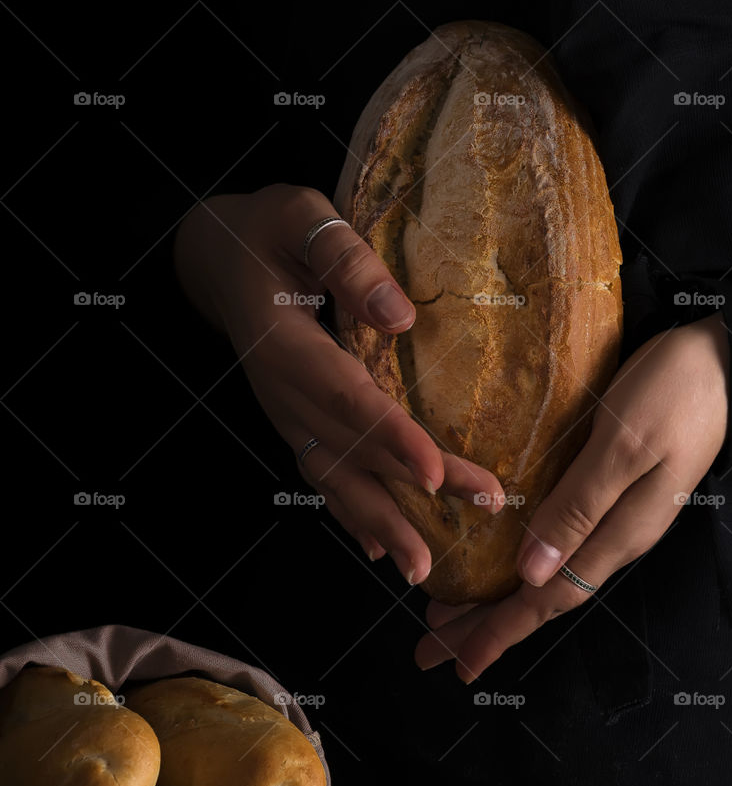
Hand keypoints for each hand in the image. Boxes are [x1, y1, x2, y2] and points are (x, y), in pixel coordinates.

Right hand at [174, 183, 503, 583]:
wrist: (220, 254)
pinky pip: (323, 472)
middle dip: (405, 497)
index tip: (434, 475)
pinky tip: (379, 547)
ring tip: (420, 567)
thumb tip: (401, 316)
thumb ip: (344, 260)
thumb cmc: (270, 228)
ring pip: (335, 476)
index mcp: (285, 343)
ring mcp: (286, 413)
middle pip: (350, 450)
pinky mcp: (295, 420)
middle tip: (457, 533)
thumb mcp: (301, 217)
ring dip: (379, 523)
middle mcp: (282, 392)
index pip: (346, 398)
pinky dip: (351, 513)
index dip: (390, 439)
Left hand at [414, 314, 729, 680]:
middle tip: (434, 649)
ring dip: (499, 595)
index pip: (549, 598)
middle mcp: (617, 534)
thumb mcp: (622, 446)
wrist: (722, 354)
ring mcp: (617, 512)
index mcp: (620, 533)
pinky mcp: (611, 486)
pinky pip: (559, 539)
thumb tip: (532, 573)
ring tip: (453, 612)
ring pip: (548, 570)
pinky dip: (521, 557)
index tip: (459, 663)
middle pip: (544, 594)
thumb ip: (579, 507)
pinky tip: (501, 555)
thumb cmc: (673, 391)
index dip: (501, 631)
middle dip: (488, 625)